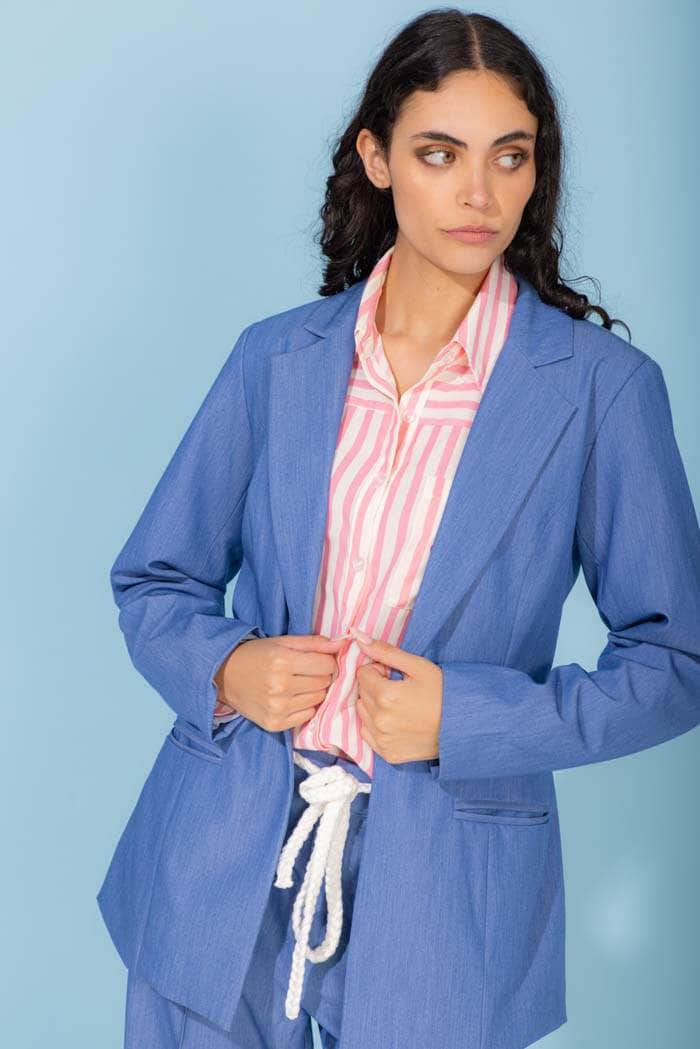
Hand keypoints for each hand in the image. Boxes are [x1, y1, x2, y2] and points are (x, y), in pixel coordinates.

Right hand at [216, 634, 346, 732]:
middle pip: (324, 682)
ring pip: (318, 699)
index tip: (316, 660)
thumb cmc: (256, 655)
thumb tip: (343, 642)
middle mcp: (280, 686)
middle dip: (320, 675)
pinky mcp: (275, 724)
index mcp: (283, 661)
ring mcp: (277, 708)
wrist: (225, 676)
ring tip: (297, 684)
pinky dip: (304, 707)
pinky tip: (290, 698)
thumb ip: (314, 642)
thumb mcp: (283, 642)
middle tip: (304, 671)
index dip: (326, 661)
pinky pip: (307, 715)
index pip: (327, 665)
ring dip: (313, 691)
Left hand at [350, 627, 442, 763]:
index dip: (378, 670)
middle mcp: (380, 720)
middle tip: (399, 688)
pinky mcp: (388, 754)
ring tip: (398, 705)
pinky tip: (396, 721)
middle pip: (361, 693)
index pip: (362, 674)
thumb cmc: (443, 693)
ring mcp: (383, 740)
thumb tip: (358, 637)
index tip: (394, 674)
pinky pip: (367, 734)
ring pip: (362, 713)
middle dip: (375, 686)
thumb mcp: (418, 667)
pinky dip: (376, 726)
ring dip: (373, 705)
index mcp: (386, 696)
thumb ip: (386, 652)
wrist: (463, 727)